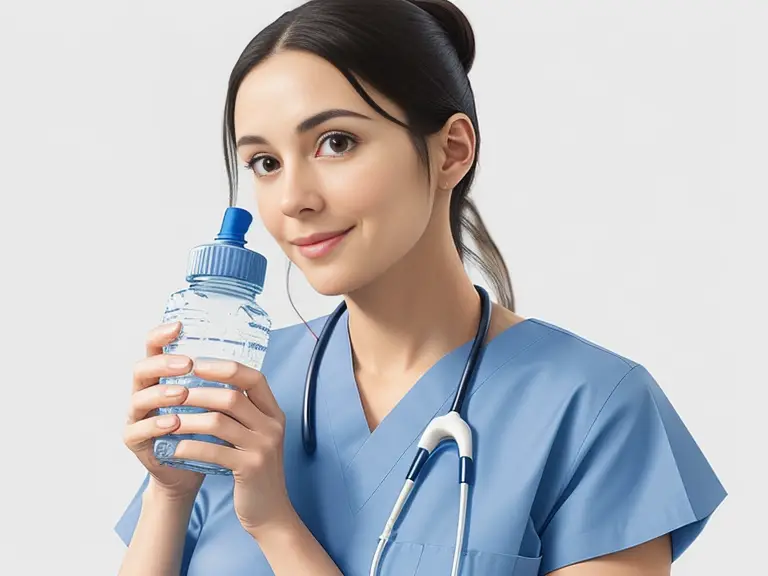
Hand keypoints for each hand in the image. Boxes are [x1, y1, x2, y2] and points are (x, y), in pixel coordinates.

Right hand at [123, 321, 203, 500]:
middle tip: (187, 364)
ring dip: (162, 393)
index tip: (178, 326)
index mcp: (161, 377)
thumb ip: (216, 380)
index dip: (161, 335)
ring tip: (183, 393)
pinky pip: (140, 430)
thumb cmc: (203, 431)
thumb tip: (244, 354)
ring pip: (140, 398)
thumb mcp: (210, 402)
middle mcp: (144, 392)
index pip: (154, 349)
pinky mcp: (135, 440)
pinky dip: (157, 425)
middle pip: (142, 369)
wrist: (190, 470)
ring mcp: (136, 416)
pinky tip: (175, 422)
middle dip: (164, 364)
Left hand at [165, 358, 292, 536]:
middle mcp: (272, 426)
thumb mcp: (257, 434)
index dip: (225, 368)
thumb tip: (208, 384)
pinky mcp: (250, 468)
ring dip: (188, 419)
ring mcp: (263, 447)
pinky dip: (189, 447)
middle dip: (198, 393)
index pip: (254, 378)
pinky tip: (173, 448)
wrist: (269, 510)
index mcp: (274, 412)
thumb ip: (243, 412)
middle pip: (232, 397)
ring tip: (168, 420)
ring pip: (219, 422)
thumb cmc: (254, 468)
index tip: (197, 364)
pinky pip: (212, 451)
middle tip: (174, 393)